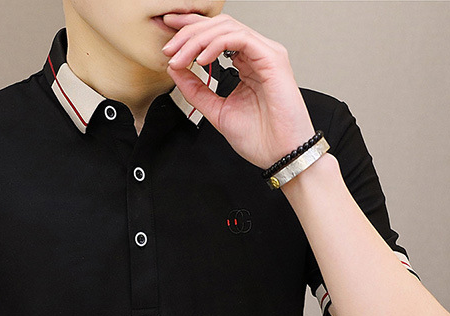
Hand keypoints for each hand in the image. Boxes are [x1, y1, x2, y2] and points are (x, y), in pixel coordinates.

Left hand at [161, 12, 316, 169]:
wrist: (281, 155)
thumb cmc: (261, 138)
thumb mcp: (217, 111)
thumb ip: (197, 90)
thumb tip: (177, 70)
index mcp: (246, 64)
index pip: (217, 35)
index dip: (191, 28)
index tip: (169, 31)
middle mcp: (257, 54)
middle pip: (220, 25)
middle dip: (189, 32)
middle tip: (169, 49)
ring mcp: (266, 54)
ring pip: (227, 28)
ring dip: (198, 40)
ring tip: (180, 58)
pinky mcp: (272, 58)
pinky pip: (239, 39)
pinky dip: (216, 45)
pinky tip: (201, 60)